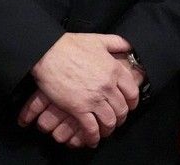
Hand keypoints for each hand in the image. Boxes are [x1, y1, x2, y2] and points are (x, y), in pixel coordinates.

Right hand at [29, 33, 139, 147]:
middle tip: (116, 119)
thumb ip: (117, 42)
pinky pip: (91, 128)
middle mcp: (108, 86)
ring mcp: (94, 99)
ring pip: (109, 121)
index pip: (132, 92)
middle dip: (121, 117)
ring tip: (105, 130)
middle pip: (122, 109)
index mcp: (114, 69)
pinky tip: (92, 140)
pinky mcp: (78, 108)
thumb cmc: (70, 45)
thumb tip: (130, 47)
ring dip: (108, 129)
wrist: (47, 52)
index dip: (132, 102)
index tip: (129, 105)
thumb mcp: (98, 39)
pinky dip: (93, 137)